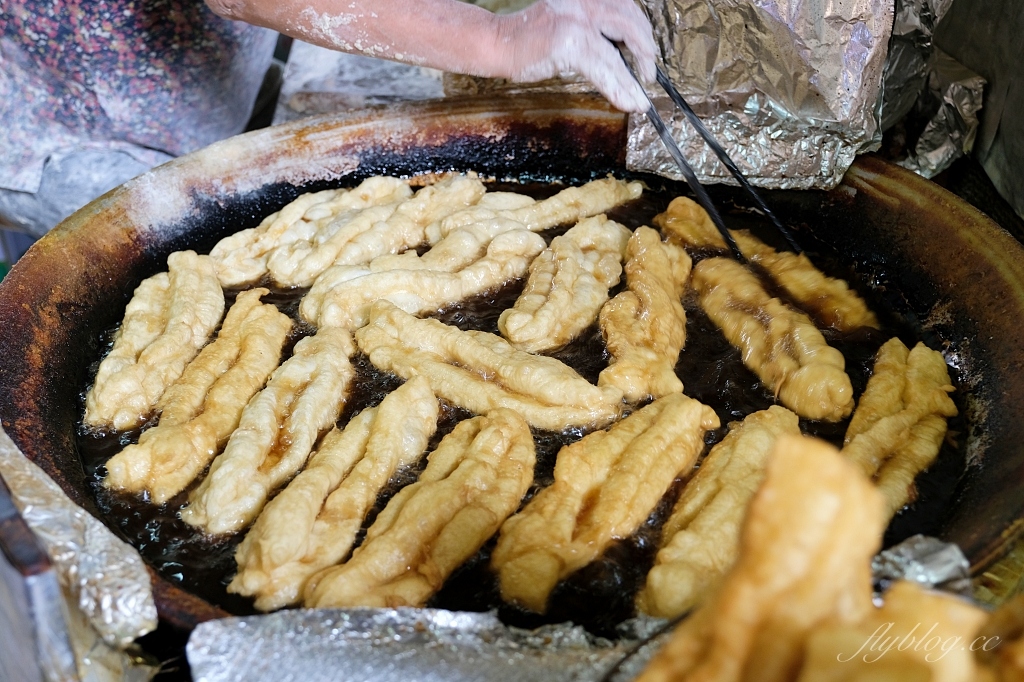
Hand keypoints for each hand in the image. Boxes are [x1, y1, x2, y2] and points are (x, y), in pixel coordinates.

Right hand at [496, 0, 656, 112]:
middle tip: (649, 76)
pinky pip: (603, 70)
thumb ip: (594, 30)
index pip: (627, 10)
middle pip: (630, 25)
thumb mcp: (568, 23)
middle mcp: (585, 4)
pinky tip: (626, 102)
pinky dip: (618, 88)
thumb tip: (623, 53)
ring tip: (640, 100)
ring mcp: (577, 23)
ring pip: (617, 54)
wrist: (498, 43)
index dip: (643, 34)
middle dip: (645, 54)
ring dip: (632, 81)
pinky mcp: (569, 44)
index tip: (648, 56)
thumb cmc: (529, 39)